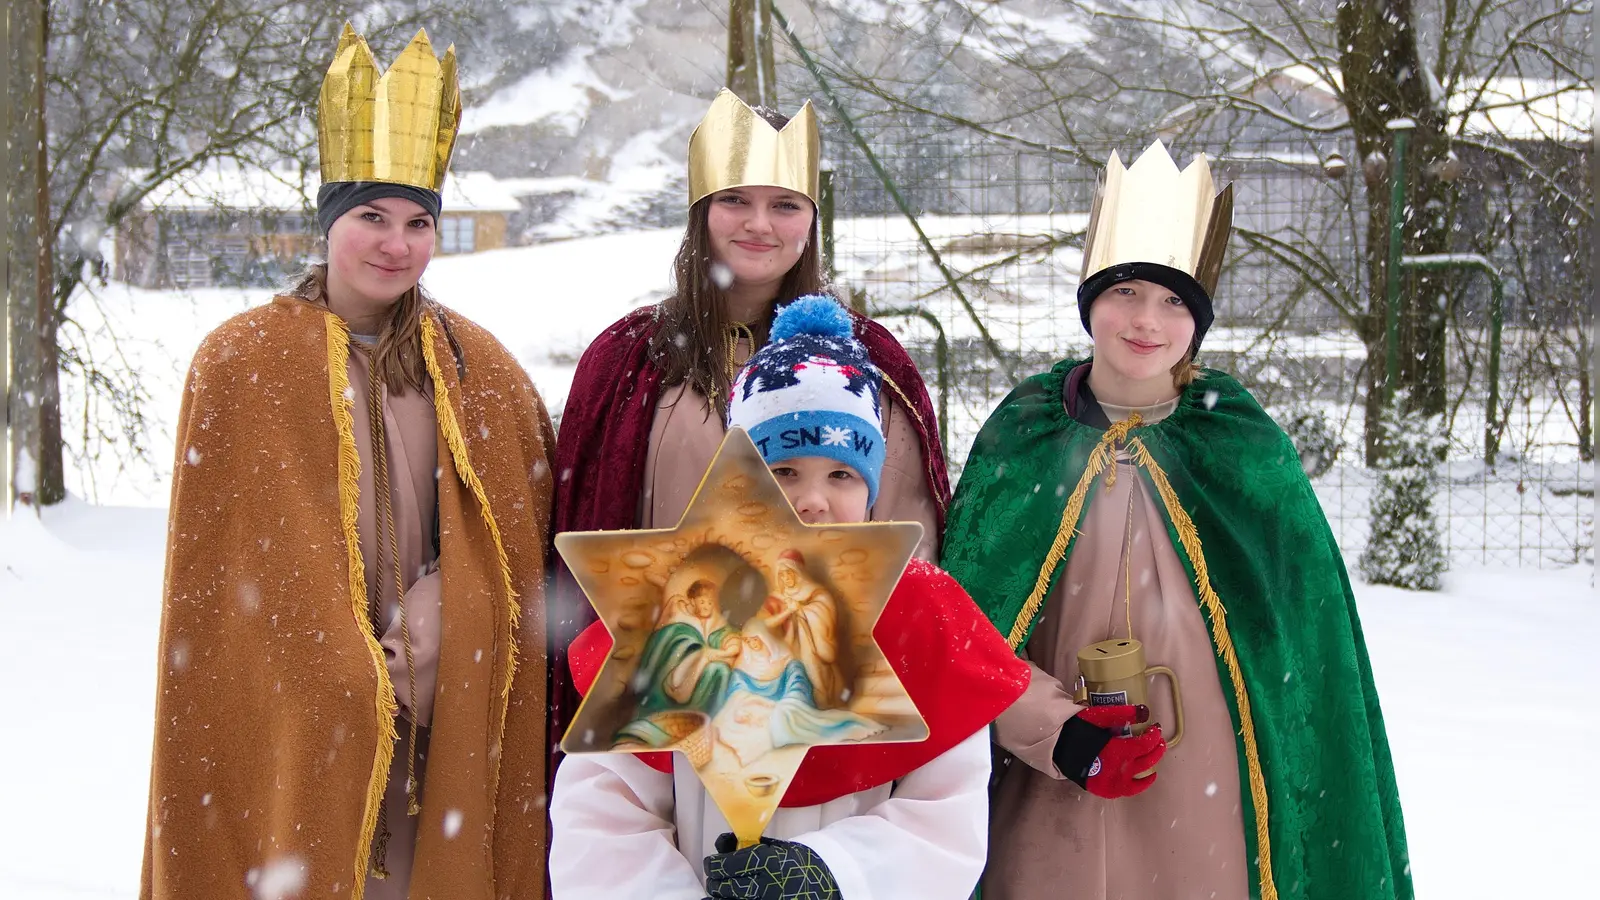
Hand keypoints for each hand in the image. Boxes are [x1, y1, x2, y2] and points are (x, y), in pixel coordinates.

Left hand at [704, 833, 840, 899]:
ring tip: (717, 894)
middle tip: (715, 878)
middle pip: (723, 887)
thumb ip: (749, 846)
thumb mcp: (776, 848)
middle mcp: (765, 885)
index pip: (727, 865)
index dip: (714, 865)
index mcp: (768, 862)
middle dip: (715, 882)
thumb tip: (722, 844)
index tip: (711, 863)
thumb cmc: (799, 863)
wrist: (827, 885)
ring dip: (718, 896)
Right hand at [1052, 704, 1165, 798]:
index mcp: (1118, 751)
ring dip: (1152, 766)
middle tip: (1158, 741)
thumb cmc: (1078, 730)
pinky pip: (1129, 790)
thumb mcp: (1099, 716)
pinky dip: (1140, 784)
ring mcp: (1114, 783)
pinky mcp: (1107, 790)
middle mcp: (1119, 770)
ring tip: (1154, 757)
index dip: (1154, 736)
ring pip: (1141, 777)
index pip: (1145, 745)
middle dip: (1156, 749)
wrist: (1057, 747)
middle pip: (1147, 761)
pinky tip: (1144, 777)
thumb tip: (1145, 711)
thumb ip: (1122, 713)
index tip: (1155, 727)